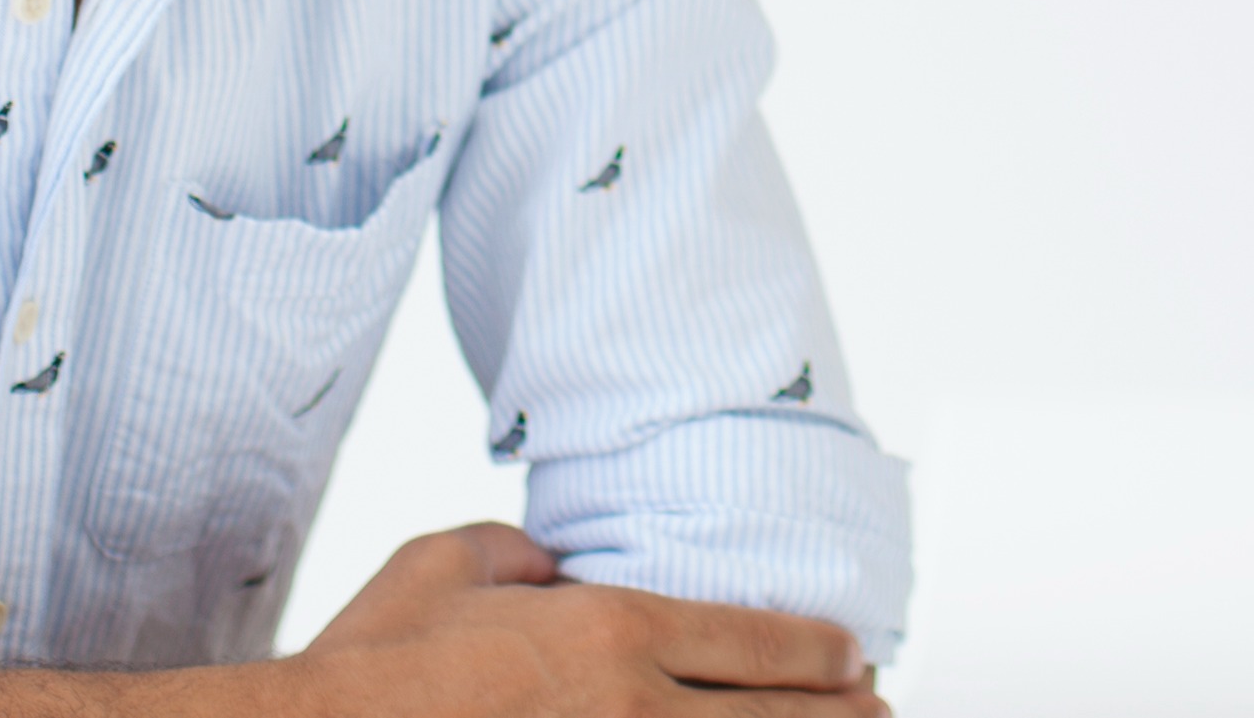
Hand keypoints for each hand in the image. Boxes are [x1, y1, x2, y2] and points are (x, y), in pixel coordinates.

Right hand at [293, 525, 883, 715]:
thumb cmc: (373, 664)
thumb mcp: (448, 561)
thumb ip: (522, 551)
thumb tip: (556, 566)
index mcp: (613, 631)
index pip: (762, 641)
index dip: (825, 652)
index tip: (852, 656)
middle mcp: (636, 711)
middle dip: (847, 714)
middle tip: (880, 709)